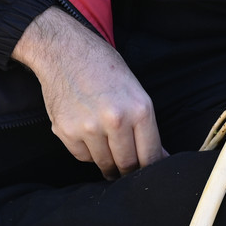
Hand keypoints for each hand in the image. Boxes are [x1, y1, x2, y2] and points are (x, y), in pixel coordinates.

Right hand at [13, 7, 166, 178]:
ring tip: (107, 145)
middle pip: (127, 164)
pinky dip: (88, 152)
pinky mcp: (65, 132)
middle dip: (130, 170)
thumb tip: (159, 156)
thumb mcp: (136, 92)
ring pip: (104, 163)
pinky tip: (88, 133)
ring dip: (108, 161)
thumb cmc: (106, 69)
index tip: (150, 174)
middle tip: (128, 168)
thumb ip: (146, 127)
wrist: (66, 52)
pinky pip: (82, 157)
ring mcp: (88, 128)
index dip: (152, 168)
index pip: (151, 155)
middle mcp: (115, 120)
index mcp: (139, 109)